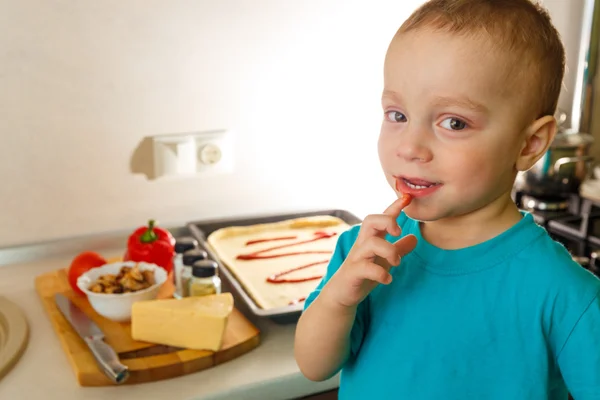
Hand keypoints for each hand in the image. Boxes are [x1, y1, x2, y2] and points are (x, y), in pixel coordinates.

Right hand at [323, 194, 417, 308]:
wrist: (342, 293)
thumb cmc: (363, 274)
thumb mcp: (384, 260)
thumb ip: (398, 248)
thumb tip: (415, 238)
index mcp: (370, 238)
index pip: (381, 218)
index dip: (394, 207)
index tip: (407, 198)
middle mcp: (362, 244)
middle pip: (370, 221)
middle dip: (387, 221)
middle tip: (398, 232)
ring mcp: (357, 257)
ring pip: (371, 244)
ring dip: (389, 251)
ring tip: (397, 262)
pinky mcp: (353, 272)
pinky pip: (367, 268)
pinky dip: (381, 274)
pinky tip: (388, 279)